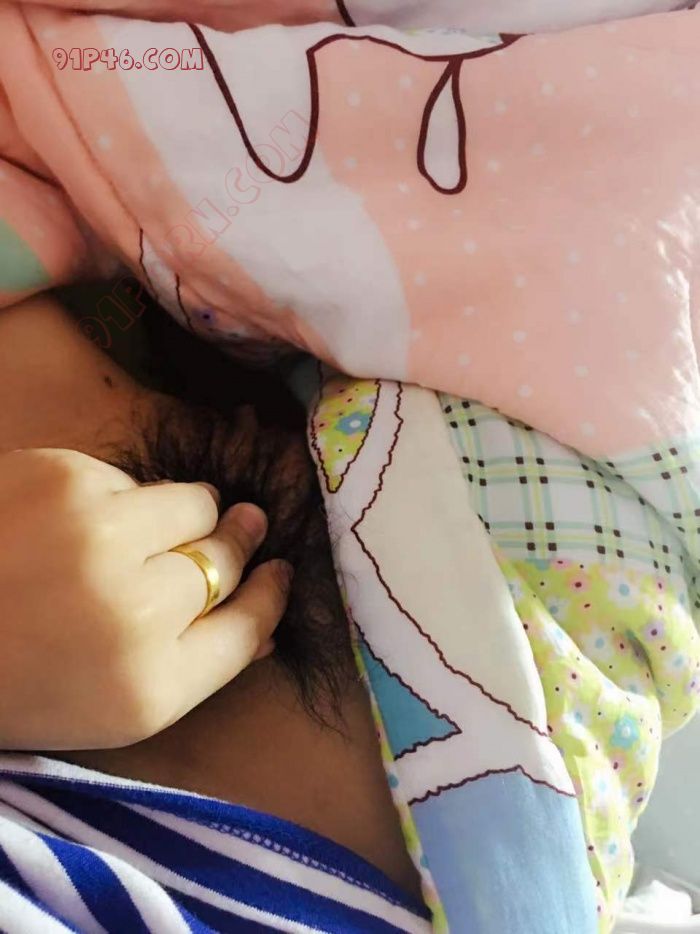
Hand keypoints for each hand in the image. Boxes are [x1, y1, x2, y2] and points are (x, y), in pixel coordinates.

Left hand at [0, 448, 291, 750]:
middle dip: (231, 543)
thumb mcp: (115, 707)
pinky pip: (130, 480)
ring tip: (130, 533)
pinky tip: (69, 525)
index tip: (276, 570)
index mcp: (150, 686)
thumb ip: (200, 662)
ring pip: (194, 501)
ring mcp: (100, 533)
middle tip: (227, 530)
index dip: (271, 593)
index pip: (251, 625)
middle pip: (228, 556)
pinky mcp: (63, 477)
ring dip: (181, 513)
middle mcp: (137, 608)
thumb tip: (268, 609)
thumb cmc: (19, 677)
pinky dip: (115, 500)